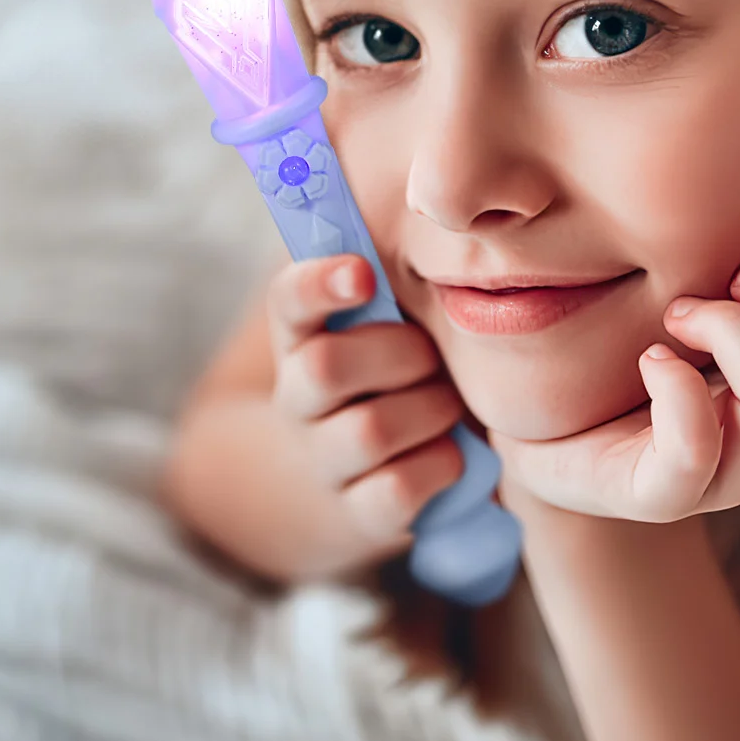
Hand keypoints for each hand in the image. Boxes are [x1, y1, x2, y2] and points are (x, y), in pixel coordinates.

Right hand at [267, 255, 465, 562]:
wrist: (339, 488)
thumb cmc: (383, 381)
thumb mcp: (373, 329)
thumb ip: (392, 286)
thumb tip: (443, 225)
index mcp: (300, 337)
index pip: (288, 300)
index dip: (318, 284)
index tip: (362, 274)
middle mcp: (298, 398)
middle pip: (326, 367)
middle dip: (399, 354)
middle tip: (432, 355)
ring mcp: (322, 460)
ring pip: (369, 431)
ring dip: (428, 411)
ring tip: (447, 405)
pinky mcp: (356, 515)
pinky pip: (398, 490)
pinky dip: (439, 466)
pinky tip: (451, 454)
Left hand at [490, 247, 739, 522]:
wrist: (565, 434)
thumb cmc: (651, 348)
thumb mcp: (725, 301)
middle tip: (731, 281)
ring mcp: (737, 477)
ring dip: (728, 328)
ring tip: (677, 314)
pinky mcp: (661, 495)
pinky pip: (692, 455)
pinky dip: (673, 389)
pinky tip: (653, 359)